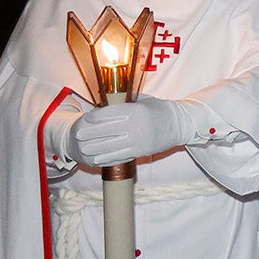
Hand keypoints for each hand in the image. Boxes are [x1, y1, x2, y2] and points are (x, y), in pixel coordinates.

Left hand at [67, 95, 196, 165]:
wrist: (180, 124)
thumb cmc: (160, 110)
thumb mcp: (143, 101)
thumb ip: (125, 102)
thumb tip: (105, 102)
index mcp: (135, 110)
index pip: (106, 114)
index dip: (92, 118)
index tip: (84, 119)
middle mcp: (135, 125)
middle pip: (104, 131)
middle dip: (88, 134)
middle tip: (77, 135)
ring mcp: (138, 140)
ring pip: (108, 146)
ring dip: (93, 148)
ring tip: (83, 148)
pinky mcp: (140, 151)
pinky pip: (118, 156)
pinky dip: (105, 158)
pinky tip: (96, 157)